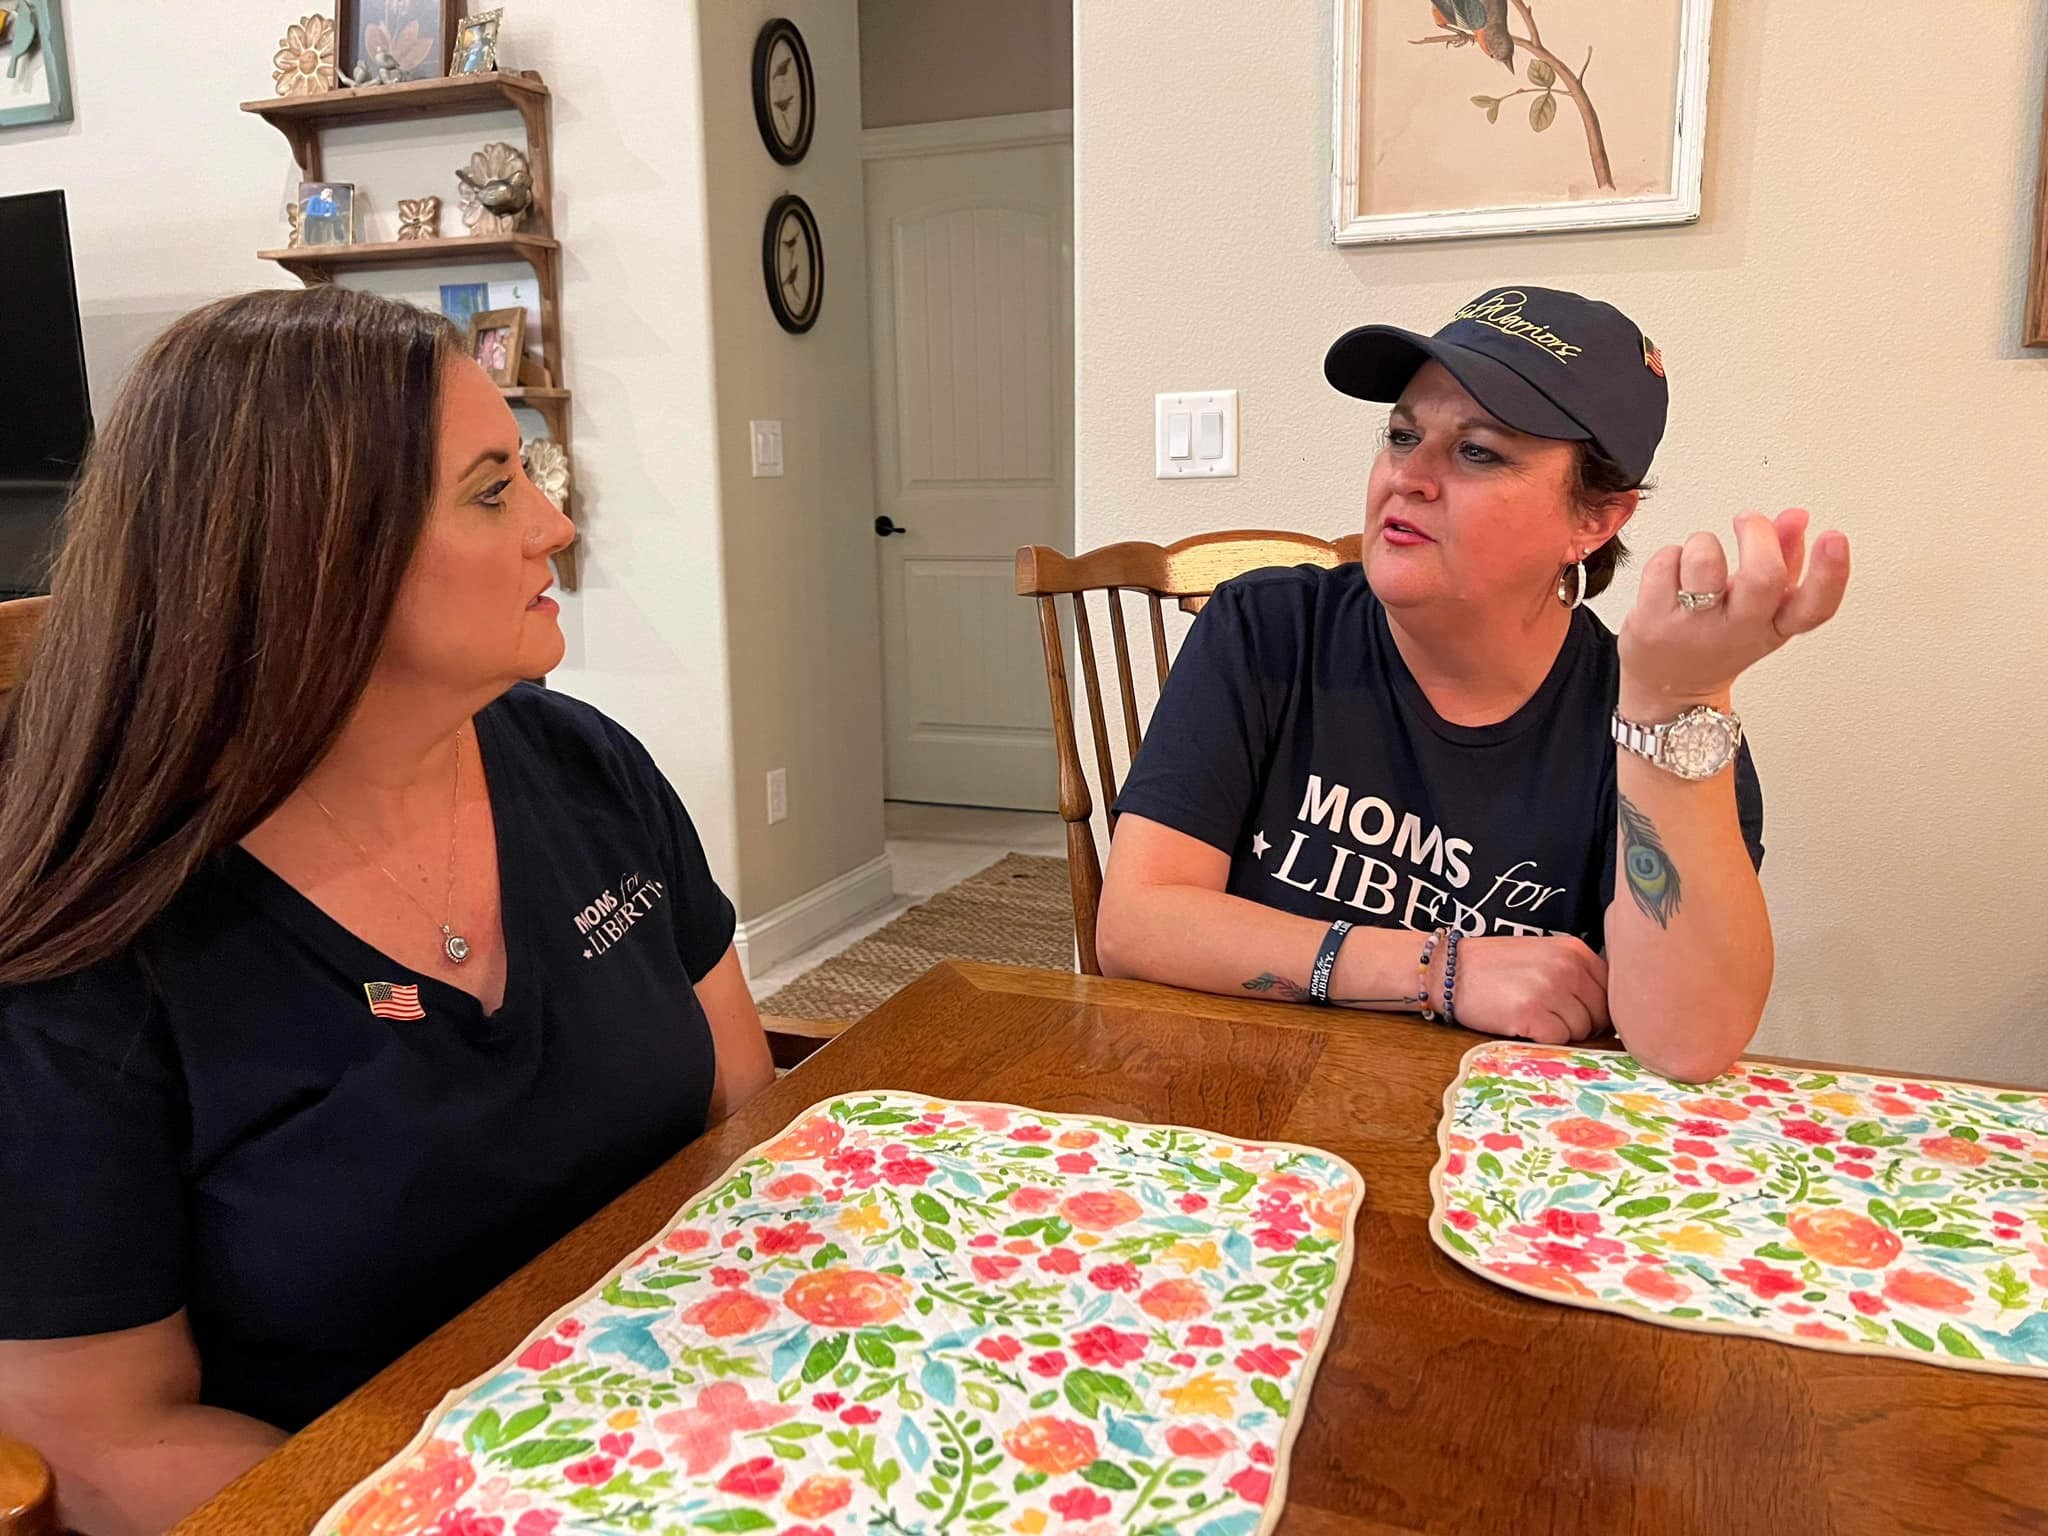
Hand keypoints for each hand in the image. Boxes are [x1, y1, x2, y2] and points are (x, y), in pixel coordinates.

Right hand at [1445, 935, 1610, 1044]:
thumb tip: (1606, 1013)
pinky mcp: (1531, 1013)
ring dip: (1560, 1032)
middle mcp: (1567, 967)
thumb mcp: (1543, 956)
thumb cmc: (1494, 967)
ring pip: (1581, 1030)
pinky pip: (1558, 1040)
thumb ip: (1576, 974)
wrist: (1448, 970)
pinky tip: (1522, 1024)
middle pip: (1601, 1014)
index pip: (1611, 991)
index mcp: (1575, 950)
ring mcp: (1550, 989)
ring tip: (1531, 1017)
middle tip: (1551, 1019)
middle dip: (1582, 1024)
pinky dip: (1543, 1039)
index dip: (1596, 1009)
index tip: (1575, 1013)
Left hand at [1618, 509, 1850, 706]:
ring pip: (1704, 560)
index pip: (1815, 608)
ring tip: (1701, 555)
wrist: (1670, 689)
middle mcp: (1737, 631)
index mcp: (1773, 628)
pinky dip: (1670, 555)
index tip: (1833, 536)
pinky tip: (1673, 573)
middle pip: (1762, 577)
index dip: (1830, 573)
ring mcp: (1693, 628)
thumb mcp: (1763, 608)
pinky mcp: (1651, 622)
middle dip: (1758, 535)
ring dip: (1703, 542)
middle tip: (1749, 520)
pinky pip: (1663, 563)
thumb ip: (1786, 560)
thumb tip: (1796, 517)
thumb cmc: (1718, 640)